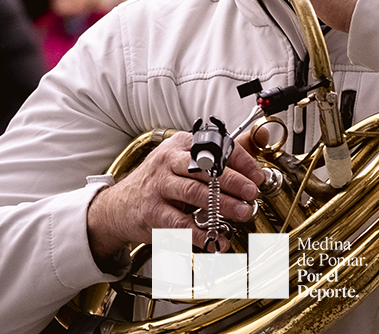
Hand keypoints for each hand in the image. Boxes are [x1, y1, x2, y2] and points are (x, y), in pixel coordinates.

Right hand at [85, 131, 264, 270]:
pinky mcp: (152, 212)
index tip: (257, 176)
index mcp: (180, 145)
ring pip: (194, 193)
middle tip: (252, 194)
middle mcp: (167, 162)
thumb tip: (259, 138)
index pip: (215, 147)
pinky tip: (217, 239)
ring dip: (222, 205)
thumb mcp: (186, 160)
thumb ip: (223, 152)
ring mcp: (158, 187)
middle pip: (205, 169)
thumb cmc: (159, 181)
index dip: (240, 161)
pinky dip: (201, 233)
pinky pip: (180, 223)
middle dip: (233, 182)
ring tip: (242, 213)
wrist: (119, 206)